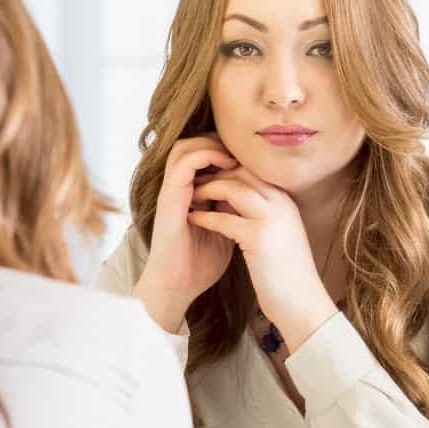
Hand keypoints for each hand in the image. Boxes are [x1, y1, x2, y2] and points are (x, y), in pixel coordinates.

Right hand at [134, 135, 239, 331]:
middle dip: (216, 141)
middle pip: (190, 144)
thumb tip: (259, 201)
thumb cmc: (199, 265)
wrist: (178, 287)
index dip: (223, 150)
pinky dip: (205, 157)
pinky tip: (226, 165)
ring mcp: (171, 193)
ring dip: (210, 145)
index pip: (201, 157)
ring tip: (234, 156)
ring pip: (183, 147)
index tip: (248, 158)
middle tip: (241, 151)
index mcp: (188, 196)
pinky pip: (184, 163)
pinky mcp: (168, 199)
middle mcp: (177, 190)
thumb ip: (234, 213)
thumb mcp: (225, 233)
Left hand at [188, 167, 336, 348]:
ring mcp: (271, 218)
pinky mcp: (258, 237)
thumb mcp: (281, 235)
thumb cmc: (289, 275)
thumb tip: (243, 204)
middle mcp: (281, 203)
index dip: (228, 171)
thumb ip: (266, 215)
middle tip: (193, 181)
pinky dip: (204, 216)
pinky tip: (191, 218)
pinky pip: (223, 218)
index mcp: (286, 201)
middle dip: (215, 174)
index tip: (209, 176)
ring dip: (206, 189)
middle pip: (241, 172)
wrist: (303, 303)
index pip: (253, 171)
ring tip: (189, 196)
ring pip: (232, 188)